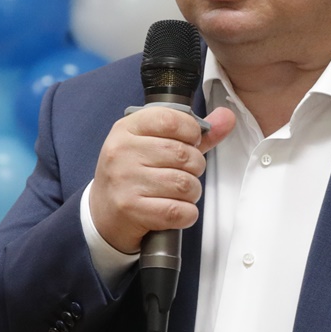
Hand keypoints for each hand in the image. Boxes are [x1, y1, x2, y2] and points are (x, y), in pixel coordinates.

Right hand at [88, 105, 236, 254]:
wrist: (103, 214)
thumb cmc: (134, 175)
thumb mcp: (155, 145)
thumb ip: (192, 133)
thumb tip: (227, 117)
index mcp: (127, 129)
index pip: (170, 119)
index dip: (191, 132)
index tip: (191, 142)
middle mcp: (122, 152)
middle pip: (184, 154)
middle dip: (195, 167)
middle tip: (186, 173)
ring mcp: (125, 181)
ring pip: (184, 184)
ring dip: (192, 192)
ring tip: (180, 193)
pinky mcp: (130, 208)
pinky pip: (178, 211)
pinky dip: (187, 214)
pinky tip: (177, 211)